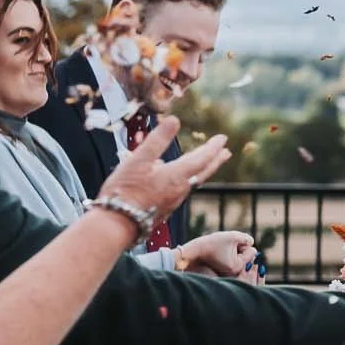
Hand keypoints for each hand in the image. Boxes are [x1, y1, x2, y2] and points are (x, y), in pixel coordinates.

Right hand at [98, 116, 229, 226]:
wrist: (117, 224)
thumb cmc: (125, 191)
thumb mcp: (139, 160)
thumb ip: (157, 140)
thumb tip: (174, 120)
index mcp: (176, 176)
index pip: (201, 158)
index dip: (212, 147)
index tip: (222, 138)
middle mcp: (180, 190)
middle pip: (203, 172)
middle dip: (215, 160)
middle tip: (226, 152)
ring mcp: (173, 201)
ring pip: (193, 182)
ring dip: (203, 170)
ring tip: (206, 163)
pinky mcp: (164, 209)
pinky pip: (180, 190)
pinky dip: (186, 180)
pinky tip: (175, 178)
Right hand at [178, 230, 257, 277]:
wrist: (193, 252)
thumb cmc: (211, 243)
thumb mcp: (232, 236)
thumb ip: (246, 238)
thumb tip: (252, 243)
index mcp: (237, 267)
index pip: (252, 251)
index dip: (243, 244)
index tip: (229, 245)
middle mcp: (235, 274)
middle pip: (247, 256)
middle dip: (240, 249)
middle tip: (225, 248)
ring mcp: (230, 274)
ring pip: (241, 258)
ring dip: (235, 252)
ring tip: (222, 251)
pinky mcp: (225, 272)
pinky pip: (235, 261)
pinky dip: (230, 256)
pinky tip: (220, 255)